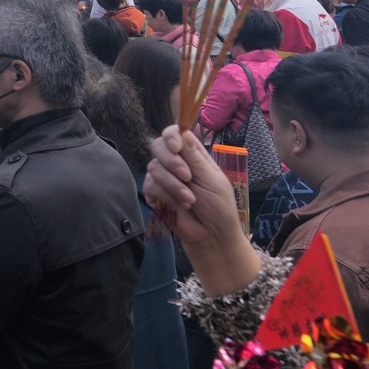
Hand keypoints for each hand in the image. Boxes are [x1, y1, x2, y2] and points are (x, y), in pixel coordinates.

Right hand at [143, 125, 257, 294]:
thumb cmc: (219, 207)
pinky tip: (179, 205)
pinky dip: (165, 195)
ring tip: (189, 200)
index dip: (171, 136)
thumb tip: (183, 131)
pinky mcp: (154, 194)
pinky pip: (149, 185)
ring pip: (154, 167)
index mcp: (193, 155)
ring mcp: (163, 178)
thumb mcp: (212, 180)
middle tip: (187, 177)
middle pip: (158, 146)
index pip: (175, 134)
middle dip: (171, 161)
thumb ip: (195, 157)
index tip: (176, 147)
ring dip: (173, 185)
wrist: (212, 236)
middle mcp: (176, 163)